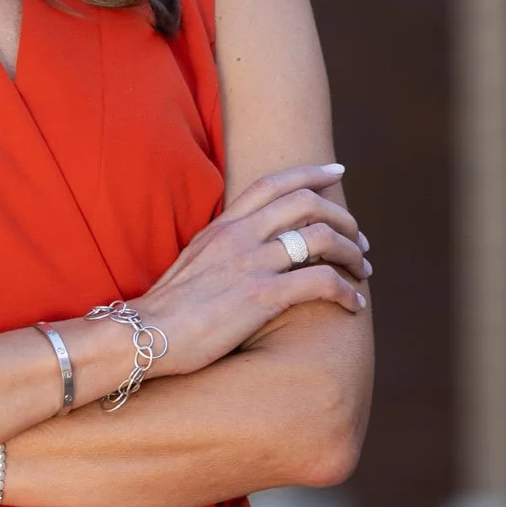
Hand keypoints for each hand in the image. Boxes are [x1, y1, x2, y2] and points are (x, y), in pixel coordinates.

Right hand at [134, 165, 368, 377]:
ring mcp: (252, 263)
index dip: (310, 173)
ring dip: (352, 252)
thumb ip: (221, 249)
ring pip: (323, 238)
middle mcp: (240, 236)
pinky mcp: (262, 295)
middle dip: (343, 217)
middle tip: (359, 237)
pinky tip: (353, 304)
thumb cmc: (166, 309)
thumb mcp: (193, 263)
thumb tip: (245, 252)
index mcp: (223, 226)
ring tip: (363, 269)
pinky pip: (321, 281)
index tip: (337, 172)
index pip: (273, 184)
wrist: (143, 334)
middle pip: (306, 203)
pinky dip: (346, 290)